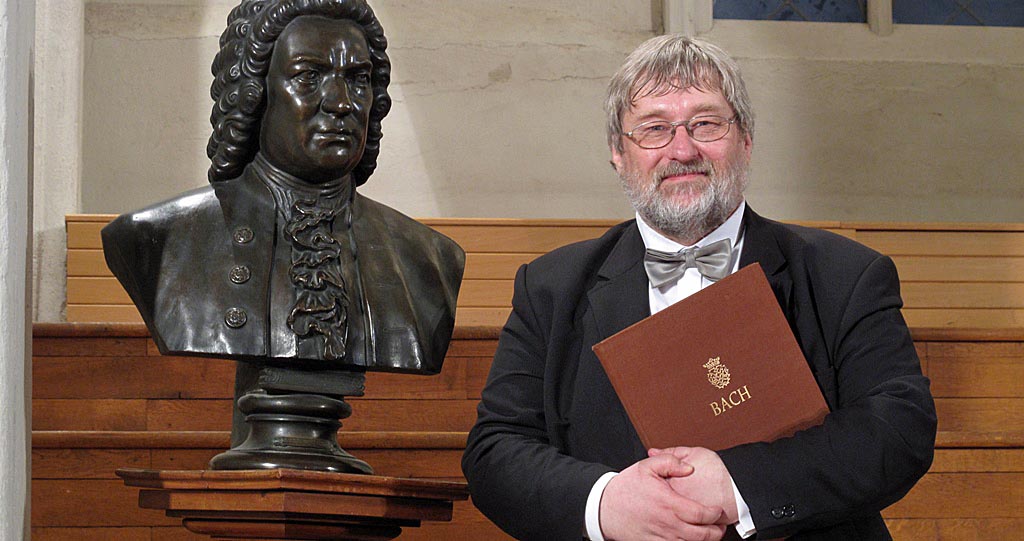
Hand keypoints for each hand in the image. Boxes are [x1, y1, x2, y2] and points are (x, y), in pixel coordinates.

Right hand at [599, 453, 727, 540]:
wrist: (603, 507)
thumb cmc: (626, 487)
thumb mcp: (646, 466)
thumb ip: (670, 462)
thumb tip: (690, 468)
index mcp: (669, 504)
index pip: (702, 514)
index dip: (715, 514)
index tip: (718, 510)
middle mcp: (668, 524)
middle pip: (702, 536)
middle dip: (716, 532)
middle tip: (718, 525)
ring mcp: (661, 538)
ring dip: (704, 540)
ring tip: (707, 533)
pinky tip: (688, 538)